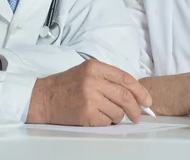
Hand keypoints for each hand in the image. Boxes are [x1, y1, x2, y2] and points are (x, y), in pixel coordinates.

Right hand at [27, 59, 151, 125]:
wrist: (42, 98)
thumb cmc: (65, 86)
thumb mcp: (86, 72)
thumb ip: (108, 78)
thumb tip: (133, 92)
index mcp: (94, 67)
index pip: (125, 79)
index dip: (140, 91)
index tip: (147, 100)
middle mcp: (93, 80)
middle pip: (125, 96)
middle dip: (136, 109)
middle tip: (138, 115)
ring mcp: (89, 97)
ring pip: (118, 111)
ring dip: (118, 116)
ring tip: (107, 114)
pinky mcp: (86, 113)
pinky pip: (107, 121)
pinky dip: (106, 122)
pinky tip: (97, 118)